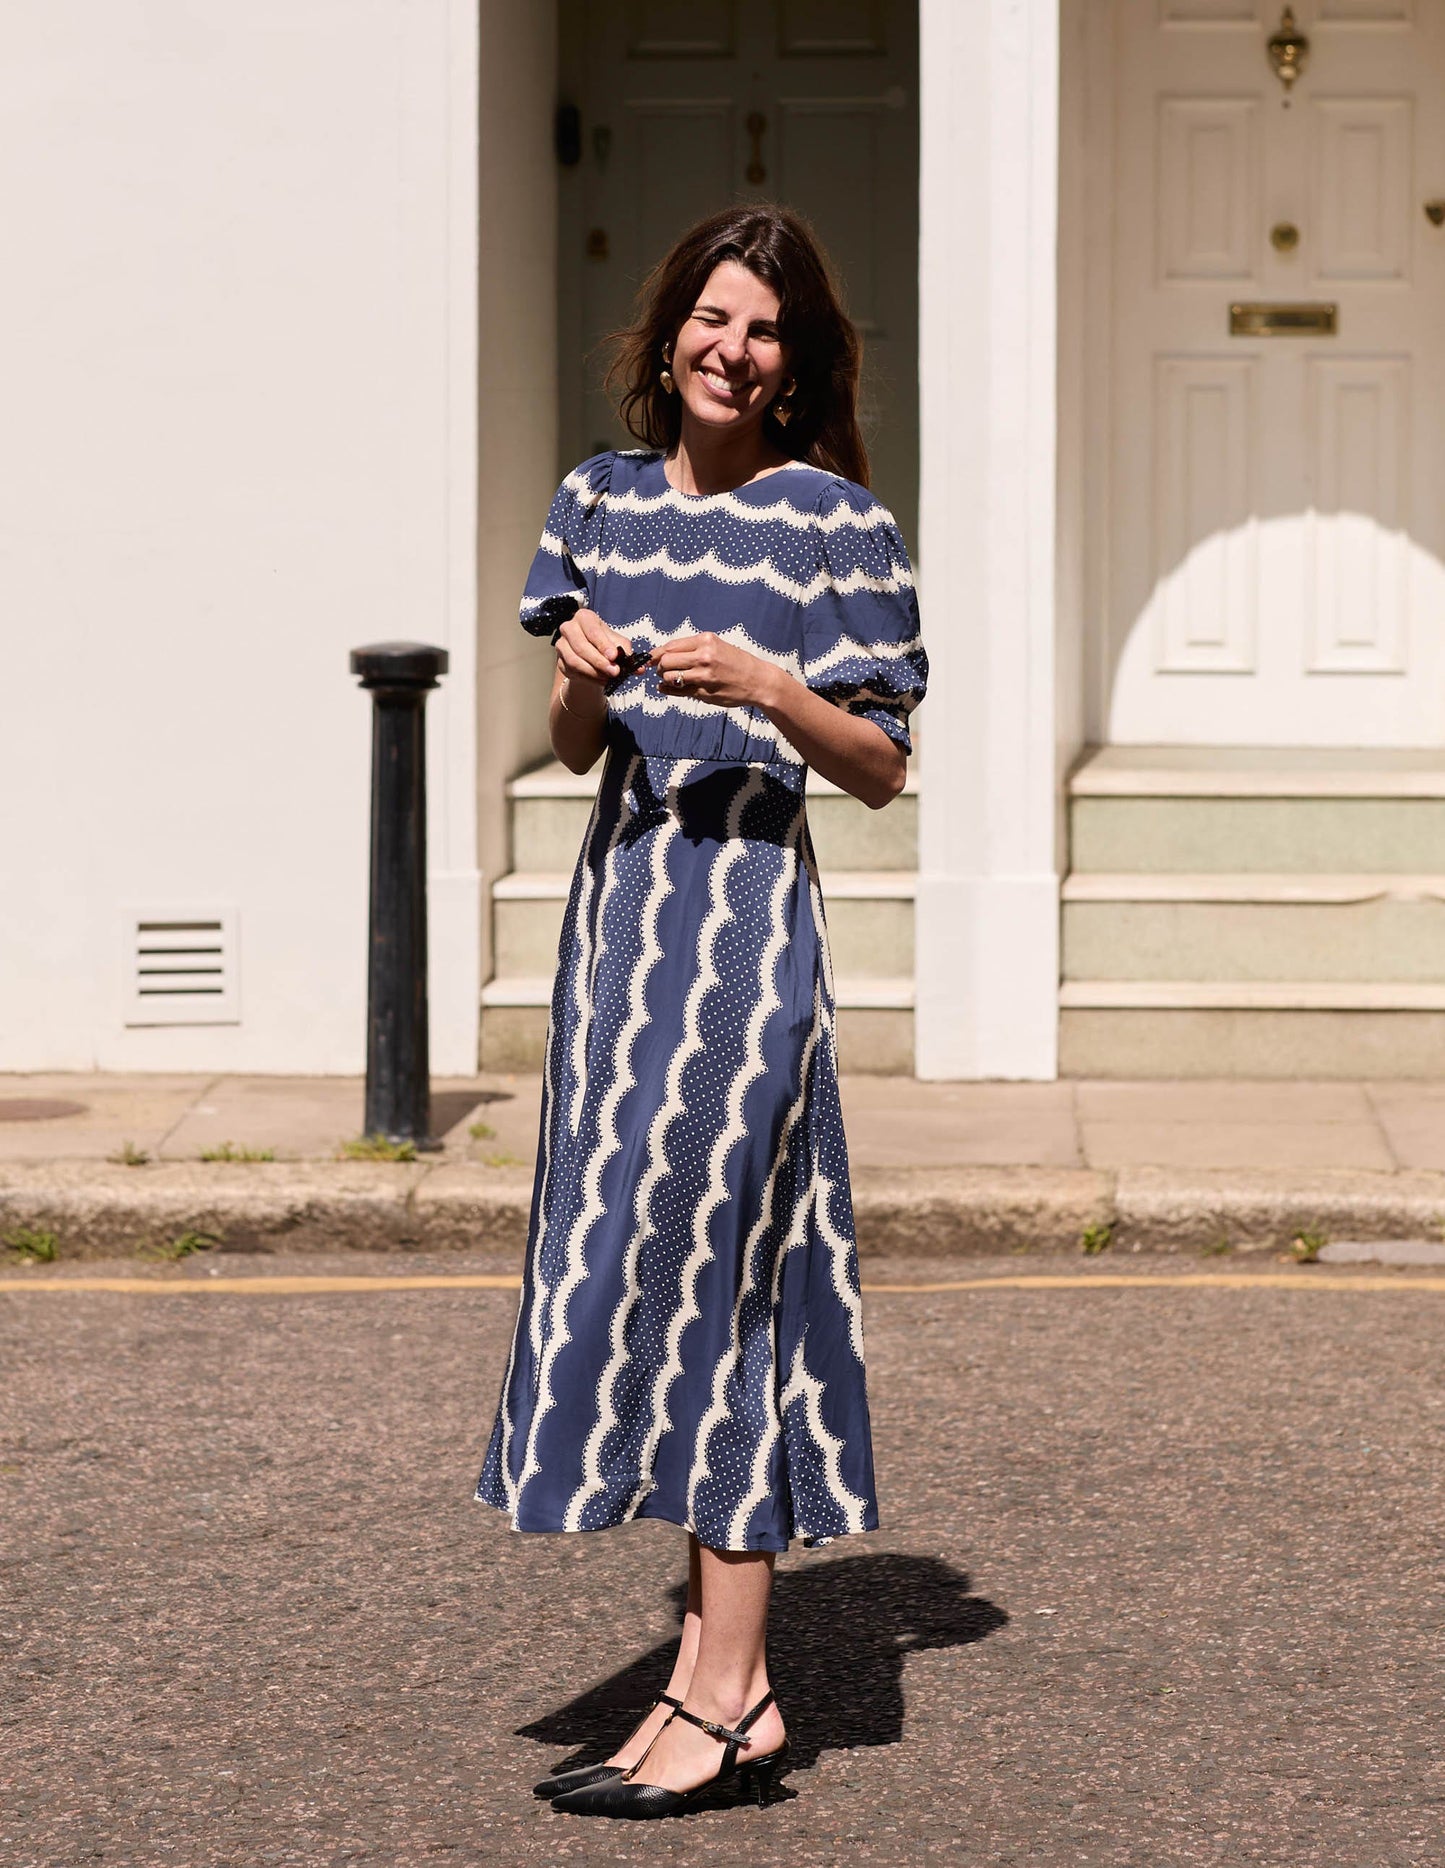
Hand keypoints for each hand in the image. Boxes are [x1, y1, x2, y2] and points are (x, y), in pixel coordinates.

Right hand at [555, 608, 632, 686]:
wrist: (591, 656)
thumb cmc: (604, 644)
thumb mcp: (617, 643)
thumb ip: (626, 652)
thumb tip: (638, 667)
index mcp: (584, 618)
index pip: (592, 631)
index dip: (603, 645)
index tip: (614, 656)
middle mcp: (569, 628)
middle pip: (581, 646)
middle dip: (599, 661)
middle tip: (614, 672)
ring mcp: (562, 645)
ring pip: (575, 661)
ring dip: (594, 672)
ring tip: (609, 678)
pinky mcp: (560, 661)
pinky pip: (573, 672)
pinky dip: (589, 679)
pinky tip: (601, 681)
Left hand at [648, 633, 783, 709]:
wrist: (758, 681)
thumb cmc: (736, 662)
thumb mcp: (717, 646)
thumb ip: (692, 649)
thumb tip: (663, 654)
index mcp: (706, 641)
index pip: (670, 646)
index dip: (657, 653)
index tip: (651, 658)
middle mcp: (704, 657)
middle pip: (666, 661)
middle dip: (659, 666)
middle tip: (661, 670)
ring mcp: (704, 676)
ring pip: (669, 677)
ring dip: (665, 679)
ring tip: (670, 679)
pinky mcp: (704, 693)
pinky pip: (678, 691)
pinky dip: (668, 690)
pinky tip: (667, 688)